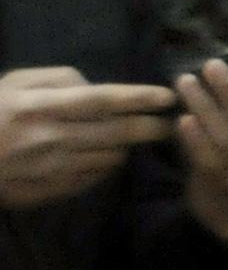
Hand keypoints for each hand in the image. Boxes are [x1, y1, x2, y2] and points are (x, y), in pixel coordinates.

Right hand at [0, 64, 177, 209]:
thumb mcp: (14, 83)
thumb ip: (57, 79)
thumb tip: (96, 87)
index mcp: (39, 107)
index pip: (101, 101)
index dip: (137, 98)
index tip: (167, 96)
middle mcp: (50, 139)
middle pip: (115, 133)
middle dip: (149, 128)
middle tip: (171, 124)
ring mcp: (52, 169)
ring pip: (109, 158)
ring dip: (128, 147)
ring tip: (139, 137)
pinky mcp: (51, 191)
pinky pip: (93, 178)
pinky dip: (106, 166)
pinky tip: (108, 156)